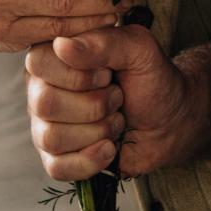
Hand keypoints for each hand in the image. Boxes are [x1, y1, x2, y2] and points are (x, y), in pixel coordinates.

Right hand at [24, 25, 201, 179]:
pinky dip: (90, 161)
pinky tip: (110, 148)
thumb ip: (104, 42)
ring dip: (97, 132)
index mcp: (54, 54)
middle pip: (45, 104)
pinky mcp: (57, 157)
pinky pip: (56, 168)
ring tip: (115, 120)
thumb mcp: (139, 49)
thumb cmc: (151, 79)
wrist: (170, 122)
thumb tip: (61, 45)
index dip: (80, 75)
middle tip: (116, 98)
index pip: (40, 64)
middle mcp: (41, 88)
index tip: (108, 74)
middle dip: (94, 106)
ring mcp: (45, 124)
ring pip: (51, 138)